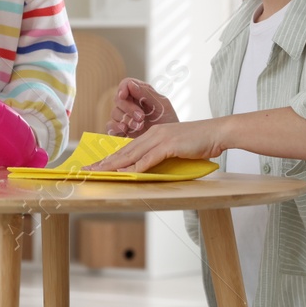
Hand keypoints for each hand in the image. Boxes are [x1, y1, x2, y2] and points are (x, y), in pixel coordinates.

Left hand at [88, 120, 232, 172]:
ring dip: (115, 165)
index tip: (97, 166)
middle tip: (89, 170)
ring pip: (132, 154)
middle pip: (125, 151)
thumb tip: (148, 168)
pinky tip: (127, 174)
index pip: (128, 148)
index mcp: (153, 133)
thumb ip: (161, 155)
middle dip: (105, 162)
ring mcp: (161, 138)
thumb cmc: (198, 142)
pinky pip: (149, 158)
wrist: (216, 133)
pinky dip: (137, 167)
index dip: (111, 158)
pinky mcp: (169, 145)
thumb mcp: (175, 148)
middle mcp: (153, 134)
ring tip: (101, 173)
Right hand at [107, 78, 177, 137]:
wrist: (170, 143)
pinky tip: (125, 129)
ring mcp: (124, 118)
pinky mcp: (120, 131)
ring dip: (126, 119)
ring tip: (140, 126)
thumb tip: (130, 84)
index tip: (123, 95)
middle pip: (118, 99)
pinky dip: (115, 127)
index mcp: (140, 94)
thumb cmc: (169, 122)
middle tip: (141, 117)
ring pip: (114, 113)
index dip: (123, 88)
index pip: (126, 84)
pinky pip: (110, 126)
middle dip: (128, 108)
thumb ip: (147, 93)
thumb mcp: (162, 105)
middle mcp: (130, 104)